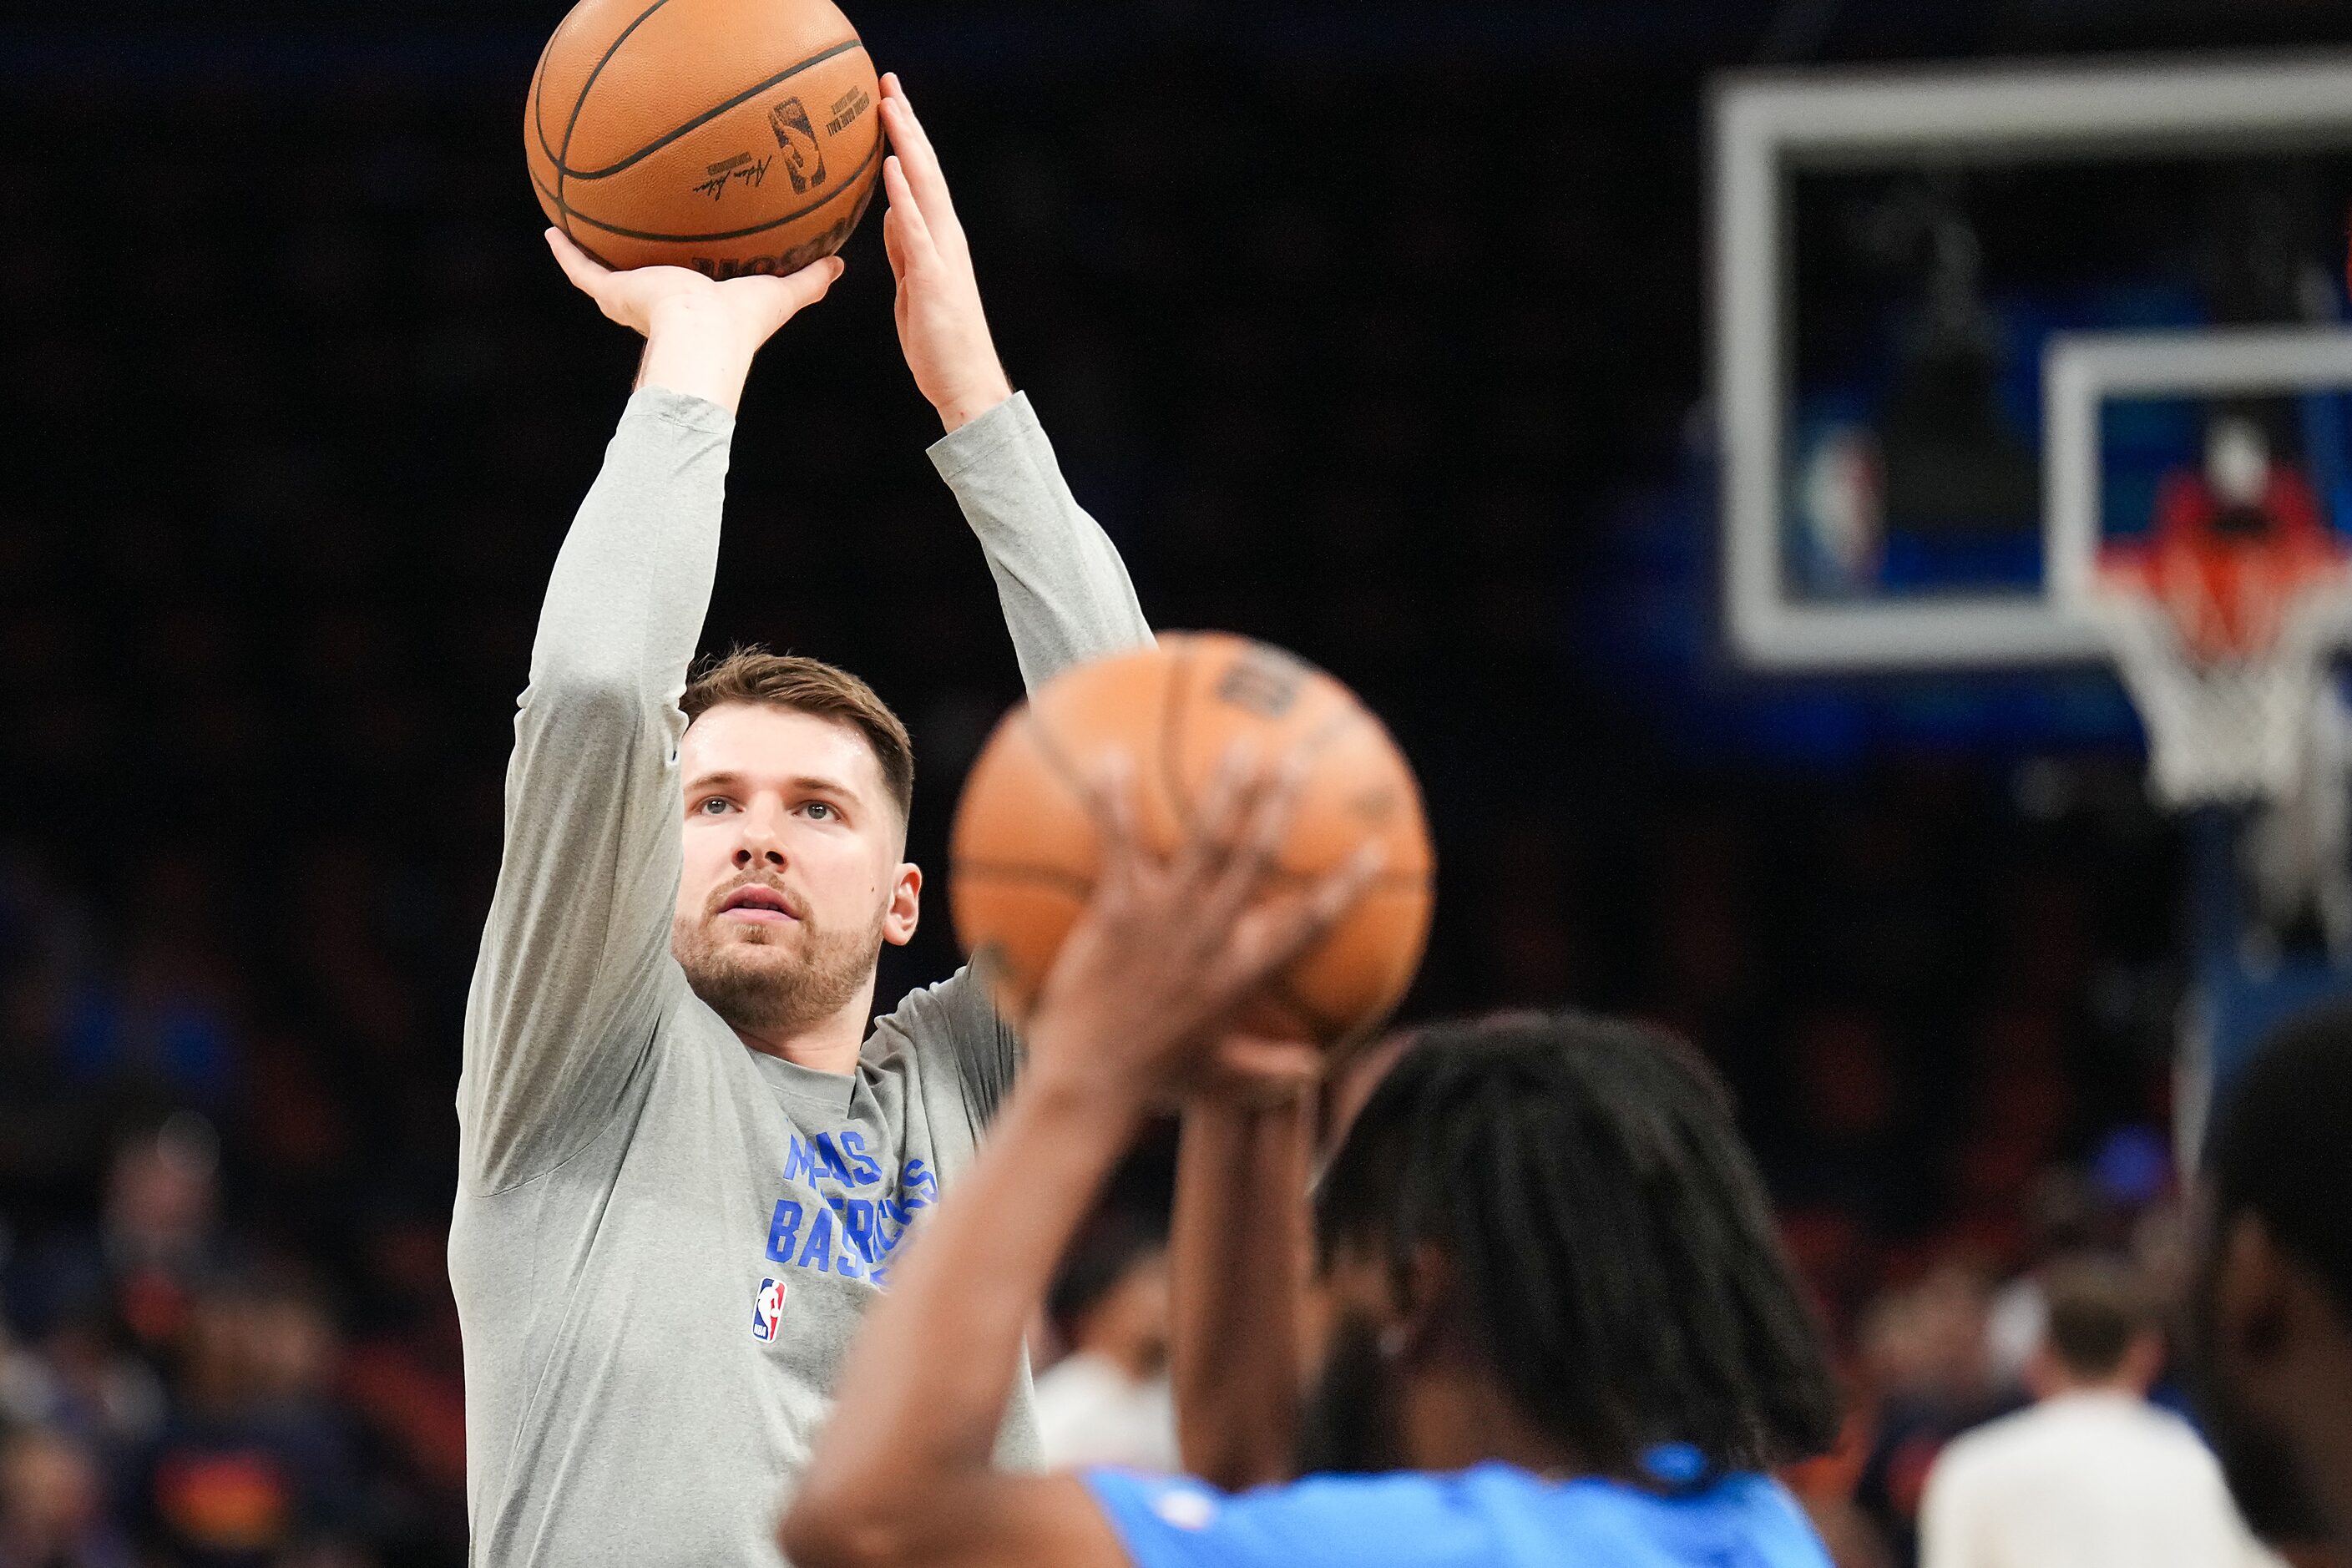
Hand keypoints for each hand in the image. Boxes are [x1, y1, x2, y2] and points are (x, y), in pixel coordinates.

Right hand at [544, 228, 841, 410]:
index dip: (686, 276)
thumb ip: (808, 281)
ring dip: (592, 253)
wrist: (702, 333)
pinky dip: (565, 251)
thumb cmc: (741, 321)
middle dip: (637, 266)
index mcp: (694, 309)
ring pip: (604, 275)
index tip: (685, 261)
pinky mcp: (612, 293)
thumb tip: (840, 263)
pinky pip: (580, 269)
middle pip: (643, 283)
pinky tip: (550, 228)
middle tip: (632, 239)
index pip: (686, 293)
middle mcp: (658, 305)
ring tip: (577, 228)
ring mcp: (630, 300)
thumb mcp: (779, 293)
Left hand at [878, 74, 1014, 430]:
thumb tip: (890, 215)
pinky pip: (916, 231)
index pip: (920, 180)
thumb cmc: (938, 345)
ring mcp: (942, 257)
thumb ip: (903, 250)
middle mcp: (946, 240)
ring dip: (906, 145)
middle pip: (924, 171)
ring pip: (924, 189)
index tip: (887, 104)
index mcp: (939, 241)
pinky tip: (891, 168)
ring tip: (889, 107)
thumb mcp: (911, 288)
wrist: (966, 386)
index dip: (904, 139)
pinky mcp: (933, 280)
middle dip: (906, 125)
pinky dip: (904, 197)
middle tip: (888, 83)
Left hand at [1021, 746, 1382, 1112]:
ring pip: (1206, 840)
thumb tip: (1313, 1071)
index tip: (1375, 849)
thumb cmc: (1154, 1082)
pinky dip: (1115, 801)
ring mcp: (1166, 919)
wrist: (1093, 1084)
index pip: (1311, 921)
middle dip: (1282, 804)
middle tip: (1297, 761)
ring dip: (1225, 788)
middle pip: (1257, 856)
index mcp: (1244, 972)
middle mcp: (1213, 935)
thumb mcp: (1222, 1080)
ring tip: (1239, 744)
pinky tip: (1112, 758)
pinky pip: (1120, 844)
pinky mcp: (1118, 912)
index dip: (1347, 884)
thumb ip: (1270, 1071)